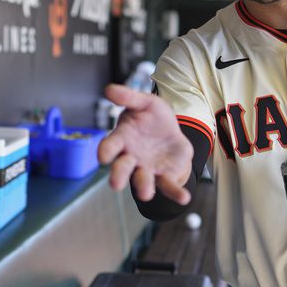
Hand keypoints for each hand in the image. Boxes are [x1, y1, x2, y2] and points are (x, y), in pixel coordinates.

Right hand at [97, 83, 193, 203]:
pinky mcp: (164, 176)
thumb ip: (128, 97)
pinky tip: (184, 198)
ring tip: (145, 194)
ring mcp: (147, 169)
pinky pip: (168, 186)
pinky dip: (176, 193)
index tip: (102, 157)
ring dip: (143, 188)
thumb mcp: (144, 103)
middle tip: (115, 185)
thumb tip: (108, 89)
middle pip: (122, 168)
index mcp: (122, 139)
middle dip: (118, 175)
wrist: (171, 132)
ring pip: (142, 180)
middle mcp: (131, 158)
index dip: (105, 150)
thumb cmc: (152, 117)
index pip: (110, 145)